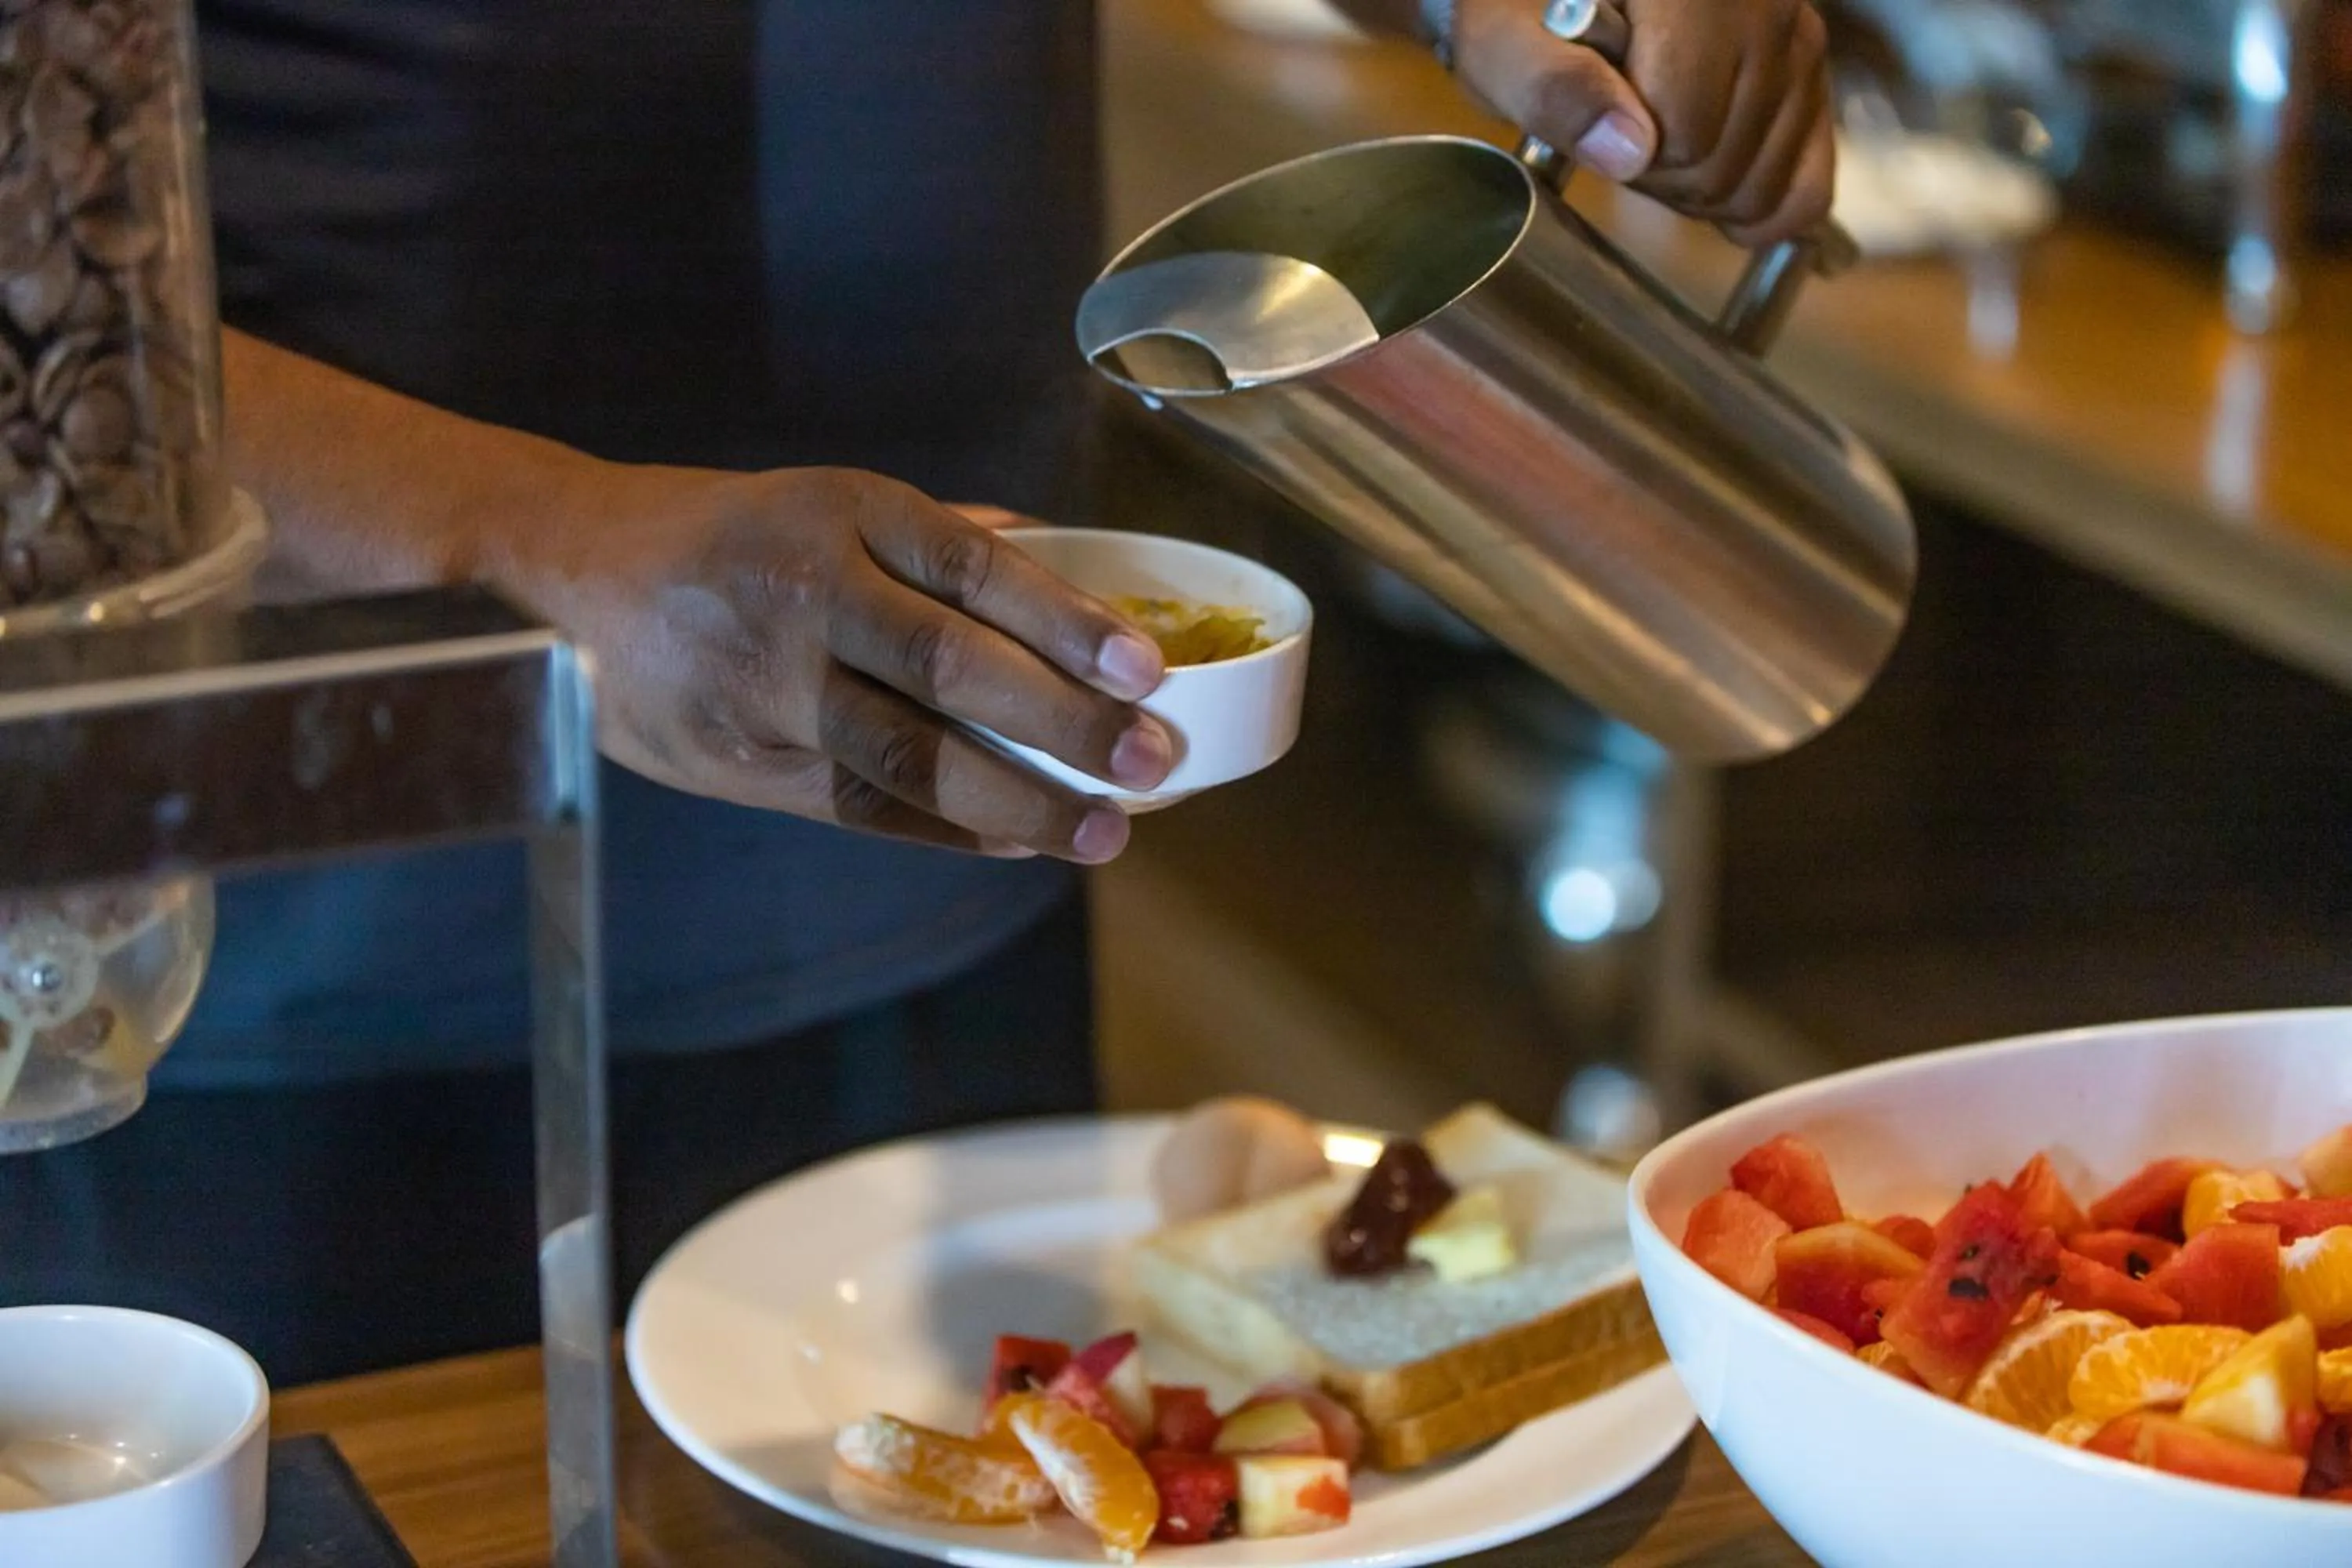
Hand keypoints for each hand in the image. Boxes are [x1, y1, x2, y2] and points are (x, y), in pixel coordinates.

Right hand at [513, 463, 1173, 862]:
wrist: (568, 576)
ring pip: (908, 756)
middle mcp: (807, 597)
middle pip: (951, 668)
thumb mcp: (826, 500)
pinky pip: (863, 807)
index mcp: (841, 514)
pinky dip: (948, 829)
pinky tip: (1019, 843)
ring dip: (1018, 801)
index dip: (1066, 624)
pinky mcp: (744, 764)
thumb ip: (940, 540)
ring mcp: (770, 687)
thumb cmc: (727, 536)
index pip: (973, 572)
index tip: (1146, 669)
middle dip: (1064, 723)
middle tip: (1152, 761)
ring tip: (1102, 833)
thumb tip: (1064, 562)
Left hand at [1450, 0, 1834, 244]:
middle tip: (1621, 136)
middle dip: (1663, 179)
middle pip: (1725, 164)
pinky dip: (1763, 204)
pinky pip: (1810, 182)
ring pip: (1766, 183)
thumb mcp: (1503, 41)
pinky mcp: (1810, 71)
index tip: (1596, 127)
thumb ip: (1552, 88)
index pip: (1685, 135)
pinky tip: (1717, 189)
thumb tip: (1631, 152)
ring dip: (1702, 191)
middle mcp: (1766, 5)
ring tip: (1658, 138)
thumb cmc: (1526, 9)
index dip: (1629, 158)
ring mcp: (1798, 37)